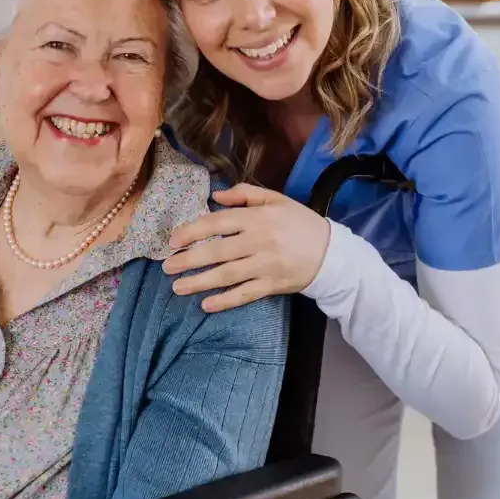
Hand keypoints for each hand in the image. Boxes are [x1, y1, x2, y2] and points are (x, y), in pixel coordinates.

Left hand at [163, 184, 330, 311]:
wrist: (332, 253)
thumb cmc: (300, 223)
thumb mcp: (276, 200)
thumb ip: (245, 193)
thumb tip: (215, 196)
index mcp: (258, 217)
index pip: (217, 223)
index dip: (192, 232)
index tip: (173, 241)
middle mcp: (259, 241)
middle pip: (216, 252)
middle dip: (188, 260)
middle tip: (167, 267)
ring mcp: (265, 265)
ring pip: (226, 275)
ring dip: (199, 282)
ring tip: (177, 287)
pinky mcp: (272, 285)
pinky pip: (244, 294)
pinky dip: (225, 301)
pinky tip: (206, 305)